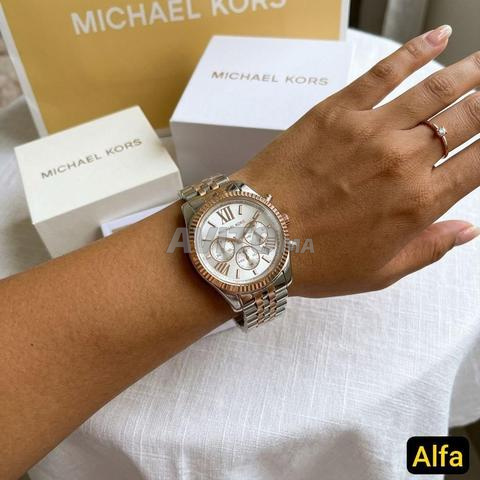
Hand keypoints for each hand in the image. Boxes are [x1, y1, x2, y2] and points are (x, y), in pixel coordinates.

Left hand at [238, 25, 479, 296]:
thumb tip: (467, 230)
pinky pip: (385, 73)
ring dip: (469, 72)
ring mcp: (370, 130)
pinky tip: (438, 38)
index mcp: (418, 203)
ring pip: (435, 91)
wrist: (257, 236)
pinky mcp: (337, 111)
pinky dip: (415, 51)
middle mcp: (403, 160)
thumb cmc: (313, 261)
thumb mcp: (378, 272)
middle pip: (466, 119)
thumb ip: (428, 249)